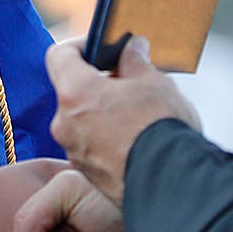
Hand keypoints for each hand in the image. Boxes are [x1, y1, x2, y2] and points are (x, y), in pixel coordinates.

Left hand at [49, 35, 199, 205]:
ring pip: (82, 120)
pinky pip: (91, 146)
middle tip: (130, 82)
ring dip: (104, 112)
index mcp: (75, 93)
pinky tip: (137, 140)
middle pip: (73, 90)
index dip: (79, 46)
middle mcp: (65, 123)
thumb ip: (136, 61)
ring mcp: (74, 152)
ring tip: (139, 113)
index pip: (59, 55)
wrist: (173, 185)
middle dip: (99, 82)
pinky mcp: (87, 174)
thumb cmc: (161, 129)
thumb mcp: (154, 82)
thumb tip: (132, 48)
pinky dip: (107, 138)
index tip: (102, 47)